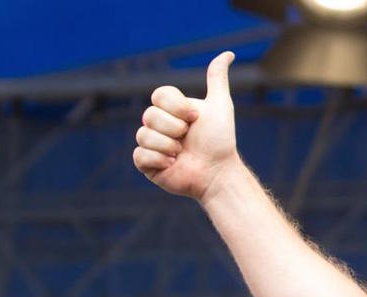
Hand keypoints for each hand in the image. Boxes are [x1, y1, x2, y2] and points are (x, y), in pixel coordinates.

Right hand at [133, 51, 241, 200]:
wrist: (219, 172)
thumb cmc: (221, 140)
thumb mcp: (220, 105)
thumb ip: (217, 79)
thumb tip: (228, 53)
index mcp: (171, 109)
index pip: (159, 95)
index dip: (177, 106)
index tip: (195, 117)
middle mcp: (158, 125)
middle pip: (149, 115)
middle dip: (175, 128)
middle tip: (188, 138)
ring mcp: (151, 144)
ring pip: (143, 135)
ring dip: (168, 145)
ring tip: (182, 153)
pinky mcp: (146, 164)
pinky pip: (139, 155)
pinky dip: (158, 159)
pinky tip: (172, 164)